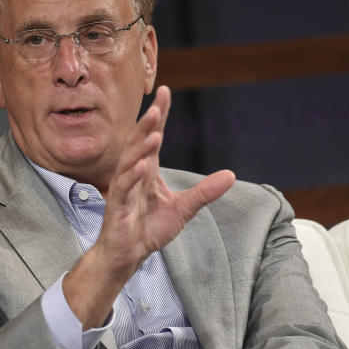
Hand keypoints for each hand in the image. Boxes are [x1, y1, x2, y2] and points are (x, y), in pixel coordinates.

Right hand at [63, 86, 234, 327]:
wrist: (128, 255)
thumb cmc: (148, 229)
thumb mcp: (183, 208)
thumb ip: (205, 192)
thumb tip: (231, 175)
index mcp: (147, 171)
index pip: (153, 138)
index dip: (159, 115)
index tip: (165, 93)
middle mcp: (133, 174)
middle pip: (139, 143)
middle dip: (147, 124)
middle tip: (157, 104)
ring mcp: (123, 189)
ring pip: (129, 161)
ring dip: (140, 146)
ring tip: (153, 131)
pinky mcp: (117, 207)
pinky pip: (123, 187)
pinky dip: (132, 175)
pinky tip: (142, 165)